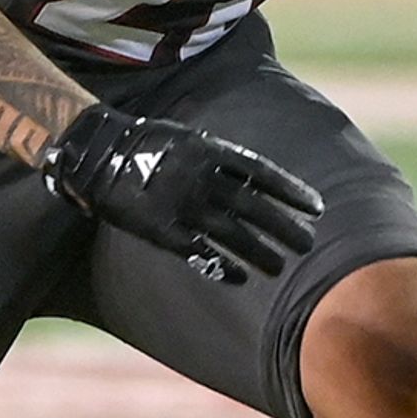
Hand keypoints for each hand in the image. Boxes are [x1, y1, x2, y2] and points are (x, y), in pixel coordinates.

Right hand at [40, 106, 325, 282]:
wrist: (100, 155)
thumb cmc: (152, 145)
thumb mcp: (192, 140)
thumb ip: (225, 159)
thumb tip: (262, 178)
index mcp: (210, 152)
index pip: (263, 174)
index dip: (291, 192)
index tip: (316, 208)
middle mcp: (200, 179)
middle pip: (253, 208)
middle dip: (283, 227)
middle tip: (307, 243)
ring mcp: (181, 206)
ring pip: (231, 235)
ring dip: (259, 253)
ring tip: (281, 266)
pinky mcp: (161, 230)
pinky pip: (199, 252)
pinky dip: (223, 266)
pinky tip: (242, 277)